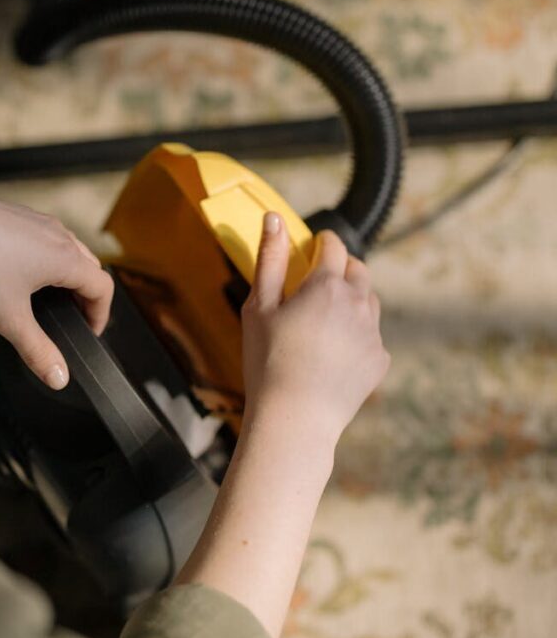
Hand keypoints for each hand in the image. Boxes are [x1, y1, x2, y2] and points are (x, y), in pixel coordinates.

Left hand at [0, 185, 112, 388]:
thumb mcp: (8, 318)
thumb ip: (37, 350)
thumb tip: (59, 379)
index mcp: (65, 258)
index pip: (102, 287)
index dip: (101, 315)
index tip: (88, 333)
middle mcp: (57, 234)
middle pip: (89, 266)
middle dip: (86, 295)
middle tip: (72, 319)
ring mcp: (35, 220)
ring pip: (68, 248)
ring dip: (68, 273)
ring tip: (48, 297)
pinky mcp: (14, 213)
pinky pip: (43, 236)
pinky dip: (45, 256)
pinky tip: (18, 271)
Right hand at [241, 214, 389, 440]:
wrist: (295, 419)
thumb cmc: (268, 361)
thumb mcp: (258, 307)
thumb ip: (268, 258)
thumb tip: (274, 218)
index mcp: (327, 286)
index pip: (333, 246)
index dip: (322, 241)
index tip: (314, 245)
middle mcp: (358, 303)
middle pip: (358, 269)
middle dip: (342, 266)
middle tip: (319, 279)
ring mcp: (373, 333)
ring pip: (369, 301)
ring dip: (353, 298)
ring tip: (327, 316)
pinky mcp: (379, 360)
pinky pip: (372, 335)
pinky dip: (357, 333)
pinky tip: (334, 351)